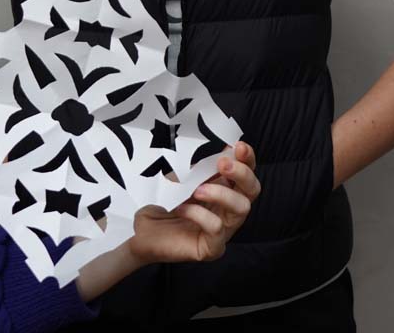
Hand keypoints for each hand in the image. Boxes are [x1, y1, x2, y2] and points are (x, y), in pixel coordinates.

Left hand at [76, 141, 259, 302]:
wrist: (140, 230)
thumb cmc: (162, 202)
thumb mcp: (183, 178)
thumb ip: (203, 167)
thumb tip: (224, 148)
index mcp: (225, 190)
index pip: (247, 173)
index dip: (248, 159)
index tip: (238, 146)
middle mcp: (229, 210)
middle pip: (253, 191)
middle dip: (241, 173)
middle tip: (222, 164)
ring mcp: (224, 231)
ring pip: (241, 209)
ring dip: (221, 193)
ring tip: (197, 189)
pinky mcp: (212, 248)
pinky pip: (217, 228)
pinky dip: (199, 214)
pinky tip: (182, 208)